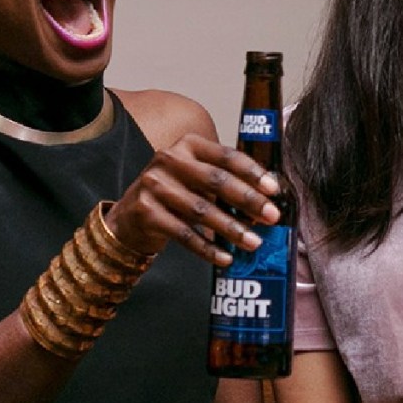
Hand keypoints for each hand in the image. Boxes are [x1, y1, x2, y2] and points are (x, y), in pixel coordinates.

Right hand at [103, 133, 281, 264]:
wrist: (129, 216)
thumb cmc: (175, 193)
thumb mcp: (197, 178)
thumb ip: (226, 183)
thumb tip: (266, 204)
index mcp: (189, 145)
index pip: (226, 156)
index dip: (253, 172)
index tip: (274, 189)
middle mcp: (170, 160)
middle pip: (216, 181)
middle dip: (248, 200)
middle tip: (272, 217)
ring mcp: (155, 185)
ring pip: (202, 210)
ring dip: (232, 229)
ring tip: (254, 242)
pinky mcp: (146, 212)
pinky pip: (184, 234)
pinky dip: (208, 248)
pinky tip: (225, 257)